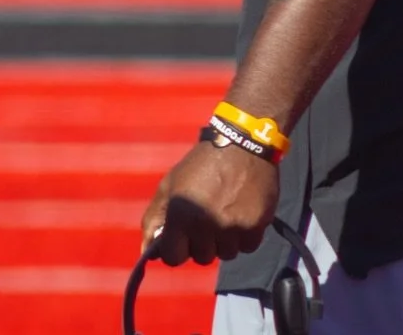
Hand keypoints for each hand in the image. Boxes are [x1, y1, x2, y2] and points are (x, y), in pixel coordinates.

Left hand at [139, 140, 278, 266]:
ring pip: (227, 254)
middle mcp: (205, 225)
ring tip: (226, 214)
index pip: (173, 258)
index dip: (177, 249)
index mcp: (180, 216)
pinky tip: (242, 213)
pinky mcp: (256, 225)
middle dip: (203, 243)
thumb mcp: (169, 186)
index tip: (183, 237)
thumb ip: (153, 220)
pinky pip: (248, 246)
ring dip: (225, 240)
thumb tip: (146, 254)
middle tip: (208, 219)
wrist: (243, 144)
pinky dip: (246, 236)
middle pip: (202, 258)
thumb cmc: (201, 165)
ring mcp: (232, 227)